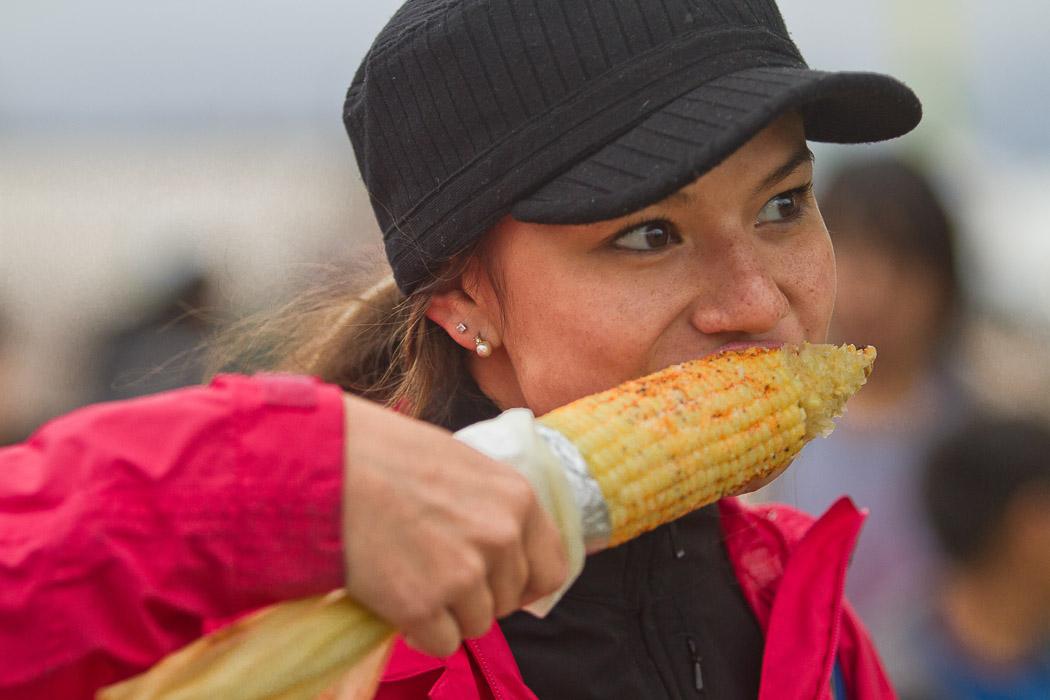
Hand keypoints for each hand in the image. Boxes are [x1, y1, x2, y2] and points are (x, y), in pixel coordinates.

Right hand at [340, 395, 568, 656]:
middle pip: (508, 600)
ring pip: (475, 625)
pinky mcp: (423, 605)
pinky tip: (396, 601)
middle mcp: (501, 537)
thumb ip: (489, 504)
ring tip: (410, 577)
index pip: (551, 568)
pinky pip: (441, 644)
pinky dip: (420, 632)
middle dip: (476, 596)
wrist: (325, 463)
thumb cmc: (382, 452)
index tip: (500, 587)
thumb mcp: (457, 462)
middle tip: (435, 573)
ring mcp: (464, 573)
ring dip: (447, 614)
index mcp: (517, 497)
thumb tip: (501, 544)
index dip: (525, 584)